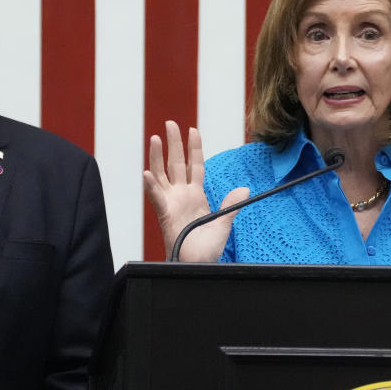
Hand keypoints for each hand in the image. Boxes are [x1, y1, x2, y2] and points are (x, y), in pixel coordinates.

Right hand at [143, 120, 247, 261]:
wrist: (197, 266)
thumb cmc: (206, 249)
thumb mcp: (224, 224)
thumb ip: (231, 205)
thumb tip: (244, 189)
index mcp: (195, 196)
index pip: (195, 166)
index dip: (194, 148)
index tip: (193, 130)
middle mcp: (180, 196)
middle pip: (175, 163)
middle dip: (173, 143)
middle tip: (170, 123)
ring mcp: (171, 203)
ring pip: (161, 174)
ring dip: (157, 157)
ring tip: (155, 138)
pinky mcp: (164, 215)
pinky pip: (156, 198)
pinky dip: (150, 186)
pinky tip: (147, 173)